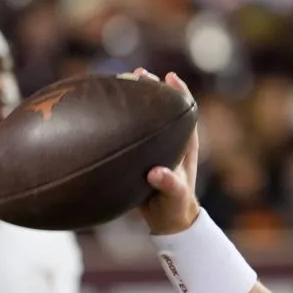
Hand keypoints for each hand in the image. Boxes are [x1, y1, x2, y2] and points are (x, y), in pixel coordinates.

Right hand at [133, 68, 201, 233]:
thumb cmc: (175, 205)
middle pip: (164, 107)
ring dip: (137, 97)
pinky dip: (121, 117)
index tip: (170, 78)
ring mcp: (156, 145)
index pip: (187, 111)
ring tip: (124, 78)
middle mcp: (172, 140)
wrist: (167, 219)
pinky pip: (132, 129)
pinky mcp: (141, 153)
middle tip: (138, 73)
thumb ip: (169, 184)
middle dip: (154, 88)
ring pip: (147, 115)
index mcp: (186, 144)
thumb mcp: (174, 195)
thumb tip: (156, 173)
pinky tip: (105, 107)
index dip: (180, 93)